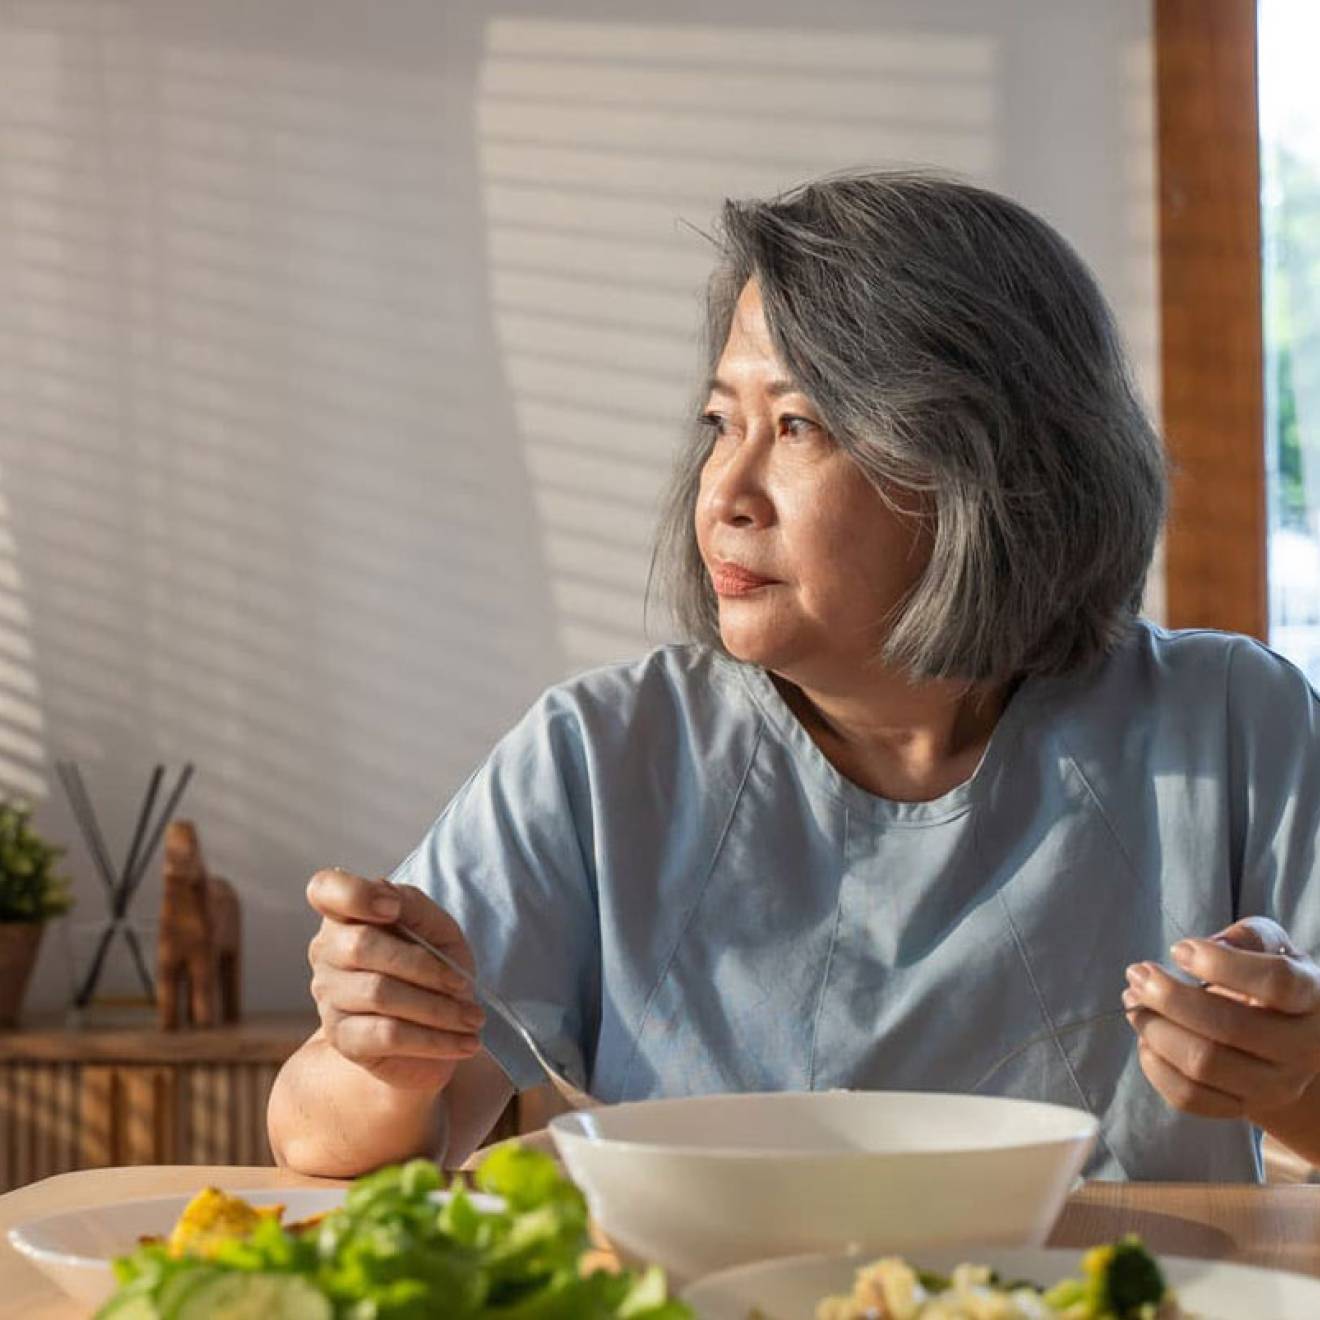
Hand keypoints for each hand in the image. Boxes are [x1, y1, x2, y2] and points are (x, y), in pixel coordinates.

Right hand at [306, 868, 484, 1091]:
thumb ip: (414, 907)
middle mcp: (328, 952)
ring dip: (438, 1008)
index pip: (326, 890)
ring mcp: (329, 997)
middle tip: (463, 984)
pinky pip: (387, 1034)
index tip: (393, 908)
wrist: (430, 1033)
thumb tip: (391, 900)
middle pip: (362, 945)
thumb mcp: (436, 930)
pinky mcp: (343, 1038)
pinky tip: (463, 1043)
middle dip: (425, 965)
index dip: (354, 895)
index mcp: (347, 915)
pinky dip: (434, 1039)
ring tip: (473, 1019)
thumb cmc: (433, 970)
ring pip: (380, 993)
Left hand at [1123, 917, 1319, 1122]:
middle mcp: (1302, 1049)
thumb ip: (1247, 937)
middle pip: (1229, 1027)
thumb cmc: (1269, 985)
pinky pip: (1189, 1097)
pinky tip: (1146, 1037)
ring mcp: (1275, 1085)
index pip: (1276, 982)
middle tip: (1137, 973)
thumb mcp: (1271, 949)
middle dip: (1168, 996)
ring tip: (1134, 1000)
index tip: (1177, 950)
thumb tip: (1210, 945)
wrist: (1286, 1046)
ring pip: (1204, 1064)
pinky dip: (1155, 1065)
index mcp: (1313, 999)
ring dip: (1155, 1028)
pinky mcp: (1243, 1108)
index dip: (1219, 963)